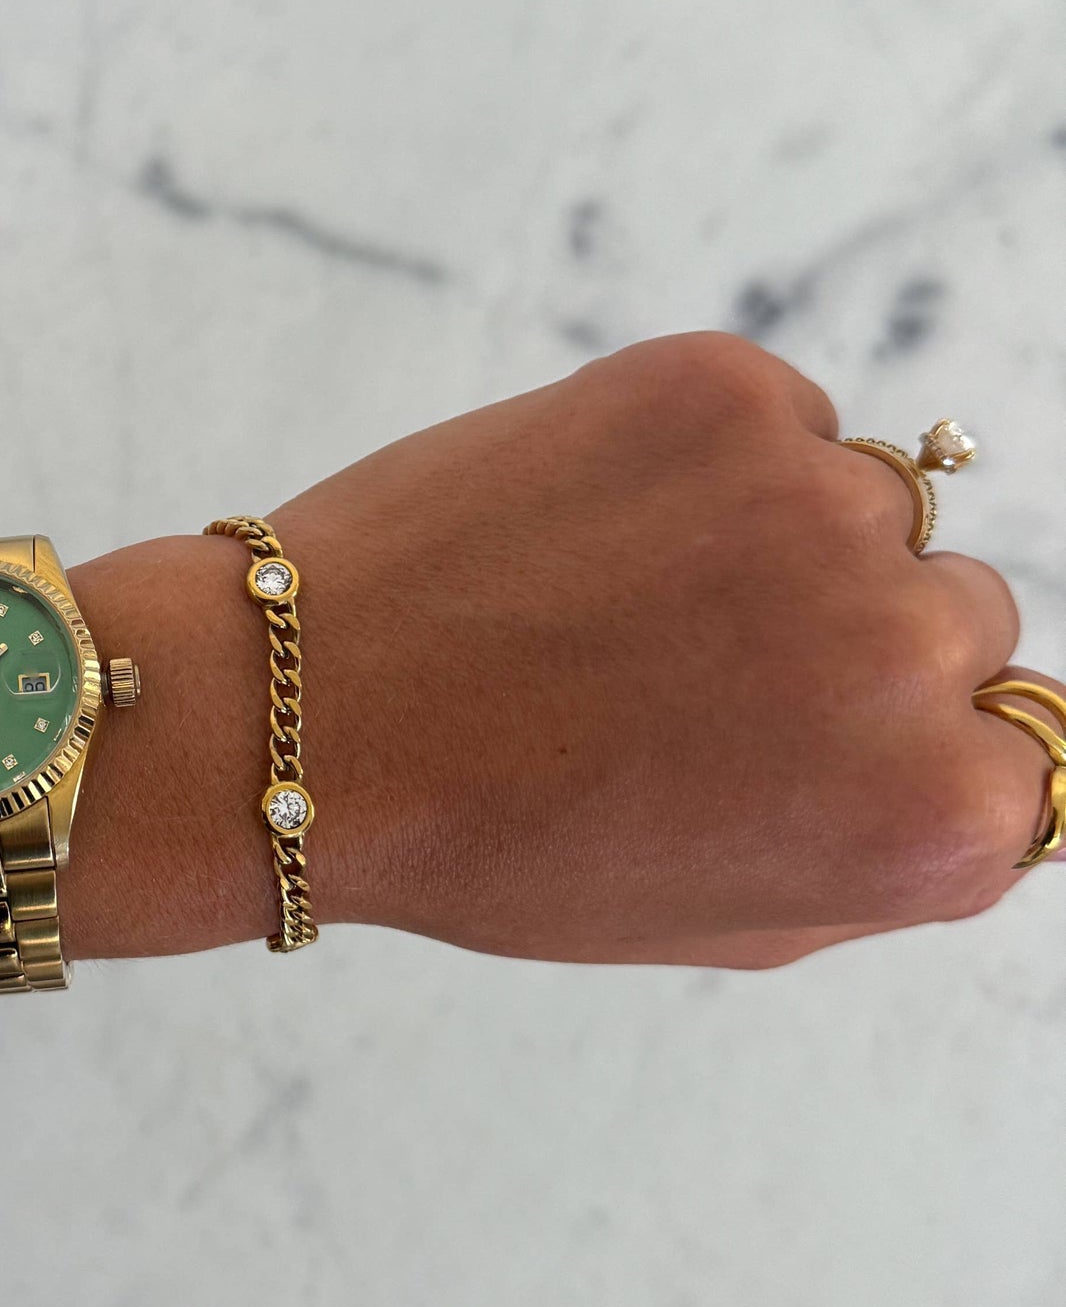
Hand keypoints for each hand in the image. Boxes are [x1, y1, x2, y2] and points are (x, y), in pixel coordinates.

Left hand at [266, 332, 1045, 968]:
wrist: (311, 713)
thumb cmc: (508, 840)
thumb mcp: (738, 916)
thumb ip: (901, 844)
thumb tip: (992, 754)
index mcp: (937, 817)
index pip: (1025, 741)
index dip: (904, 742)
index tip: (800, 741)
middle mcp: (915, 653)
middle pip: (962, 614)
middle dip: (853, 640)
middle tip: (688, 676)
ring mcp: (825, 504)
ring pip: (871, 504)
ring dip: (780, 540)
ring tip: (622, 602)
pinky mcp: (727, 390)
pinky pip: (781, 418)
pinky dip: (709, 458)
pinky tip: (593, 527)